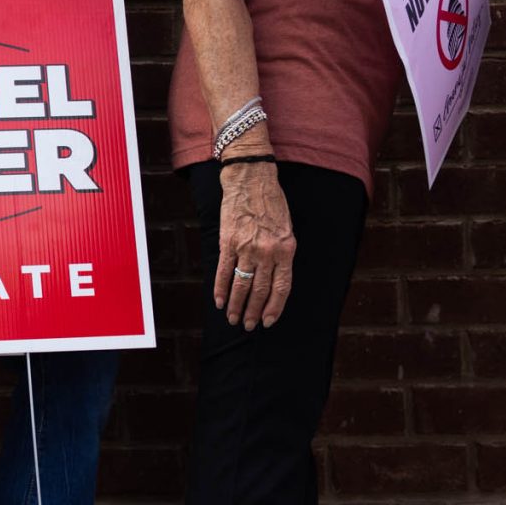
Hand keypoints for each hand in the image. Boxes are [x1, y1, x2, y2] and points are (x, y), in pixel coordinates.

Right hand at [214, 160, 295, 330]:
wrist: (251, 179)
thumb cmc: (271, 202)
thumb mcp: (286, 228)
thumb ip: (282, 253)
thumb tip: (273, 278)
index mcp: (286, 249)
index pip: (282, 287)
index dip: (275, 307)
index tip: (269, 321)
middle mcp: (268, 251)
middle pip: (260, 290)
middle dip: (254, 311)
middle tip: (248, 326)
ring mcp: (247, 247)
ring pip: (241, 285)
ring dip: (236, 305)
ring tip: (233, 318)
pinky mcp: (228, 242)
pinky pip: (223, 271)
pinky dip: (220, 288)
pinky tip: (219, 301)